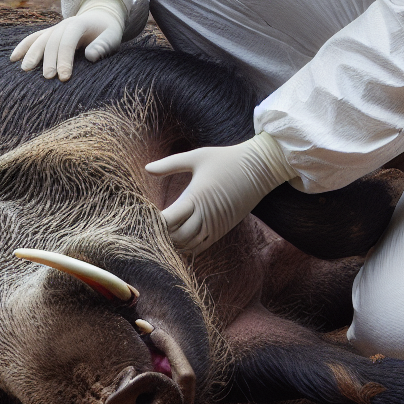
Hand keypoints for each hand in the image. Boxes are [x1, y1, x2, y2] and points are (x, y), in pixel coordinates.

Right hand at [10, 0, 126, 80]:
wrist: (101, 17)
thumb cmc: (108, 31)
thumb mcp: (112, 37)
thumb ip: (103, 46)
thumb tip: (90, 56)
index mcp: (79, 24)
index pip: (68, 41)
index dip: (65, 59)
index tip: (64, 78)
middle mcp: (64, 24)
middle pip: (52, 42)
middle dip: (49, 60)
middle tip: (48, 78)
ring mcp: (54, 28)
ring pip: (40, 40)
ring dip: (31, 54)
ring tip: (25, 70)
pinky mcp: (49, 34)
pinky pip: (33, 39)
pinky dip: (23, 47)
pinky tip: (13, 58)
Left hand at [146, 132, 296, 253]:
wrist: (259, 168)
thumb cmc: (225, 159)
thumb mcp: (197, 156)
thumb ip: (170, 164)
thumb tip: (147, 167)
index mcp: (197, 196)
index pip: (169, 219)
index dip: (155, 222)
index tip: (144, 216)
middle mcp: (206, 215)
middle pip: (177, 237)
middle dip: (162, 235)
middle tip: (149, 227)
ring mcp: (216, 224)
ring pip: (189, 245)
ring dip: (174, 243)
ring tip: (161, 234)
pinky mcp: (223, 229)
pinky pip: (202, 246)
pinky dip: (187, 246)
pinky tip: (177, 239)